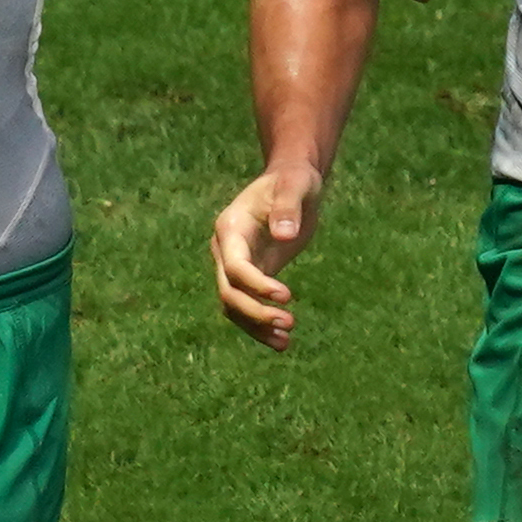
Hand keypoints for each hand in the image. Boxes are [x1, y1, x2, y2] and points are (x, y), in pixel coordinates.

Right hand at [210, 164, 325, 348]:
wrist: (292, 182)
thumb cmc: (294, 179)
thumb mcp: (296, 185)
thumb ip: (288, 206)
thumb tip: (284, 235)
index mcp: (230, 228)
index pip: (236, 267)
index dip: (257, 285)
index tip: (287, 297)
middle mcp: (226, 250)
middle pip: (230, 292)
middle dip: (256, 312)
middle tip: (290, 323)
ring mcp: (234, 265)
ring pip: (234, 306)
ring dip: (256, 326)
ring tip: (286, 341)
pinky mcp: (251, 276)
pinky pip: (247, 306)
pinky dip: (261, 325)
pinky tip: (282, 342)